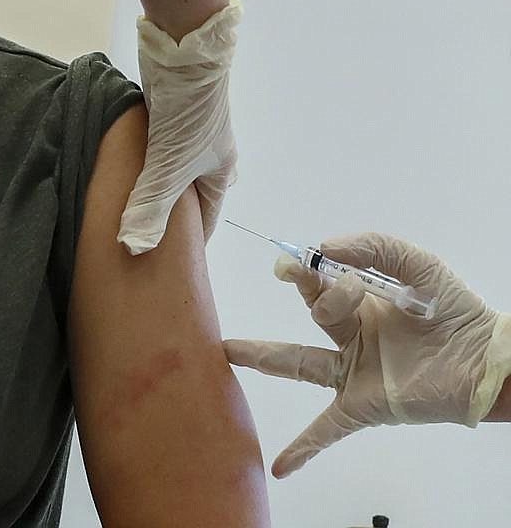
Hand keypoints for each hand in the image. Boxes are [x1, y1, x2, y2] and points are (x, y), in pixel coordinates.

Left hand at [117, 0, 241, 253]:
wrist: (185, 54)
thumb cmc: (187, 117)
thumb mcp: (168, 169)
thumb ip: (151, 208)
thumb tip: (133, 248)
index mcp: (220, 172)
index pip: (205, 217)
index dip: (186, 241)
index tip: (164, 261)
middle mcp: (210, 155)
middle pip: (188, 194)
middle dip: (167, 214)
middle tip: (139, 233)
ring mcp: (190, 133)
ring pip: (170, 170)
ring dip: (152, 185)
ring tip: (125, 204)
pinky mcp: (170, 114)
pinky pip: (155, 148)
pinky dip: (142, 161)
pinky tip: (123, 167)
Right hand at [224, 233, 510, 477]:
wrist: (490, 360)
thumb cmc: (457, 312)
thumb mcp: (417, 264)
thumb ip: (374, 248)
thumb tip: (325, 248)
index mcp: (363, 305)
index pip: (323, 283)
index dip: (310, 267)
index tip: (305, 258)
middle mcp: (352, 338)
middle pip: (312, 313)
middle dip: (298, 288)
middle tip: (284, 271)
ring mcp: (355, 372)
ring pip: (301, 363)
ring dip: (264, 358)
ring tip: (229, 351)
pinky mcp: (365, 404)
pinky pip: (328, 427)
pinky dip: (303, 448)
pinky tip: (280, 465)